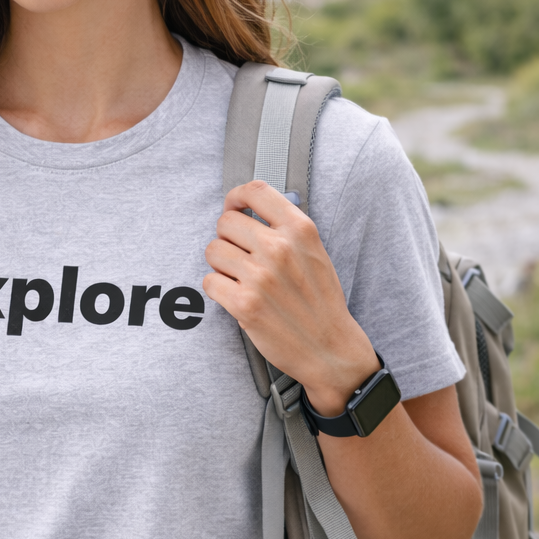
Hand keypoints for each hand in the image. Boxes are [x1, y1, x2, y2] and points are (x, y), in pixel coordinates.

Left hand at [203, 180, 379, 414]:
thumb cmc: (319, 301)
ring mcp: (260, 276)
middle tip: (241, 257)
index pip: (255, 191)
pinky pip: (208, 281)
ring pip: (212, 251)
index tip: (233, 207)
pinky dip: (218, 289)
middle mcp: (279, 248)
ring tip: (241, 279)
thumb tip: (245, 207)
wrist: (329, 348)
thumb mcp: (314, 252)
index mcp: (299, 230)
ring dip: (221, 265)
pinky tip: (237, 297)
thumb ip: (284, 227)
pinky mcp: (243, 304)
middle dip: (228, 238)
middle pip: (225, 222)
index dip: (236, 196)